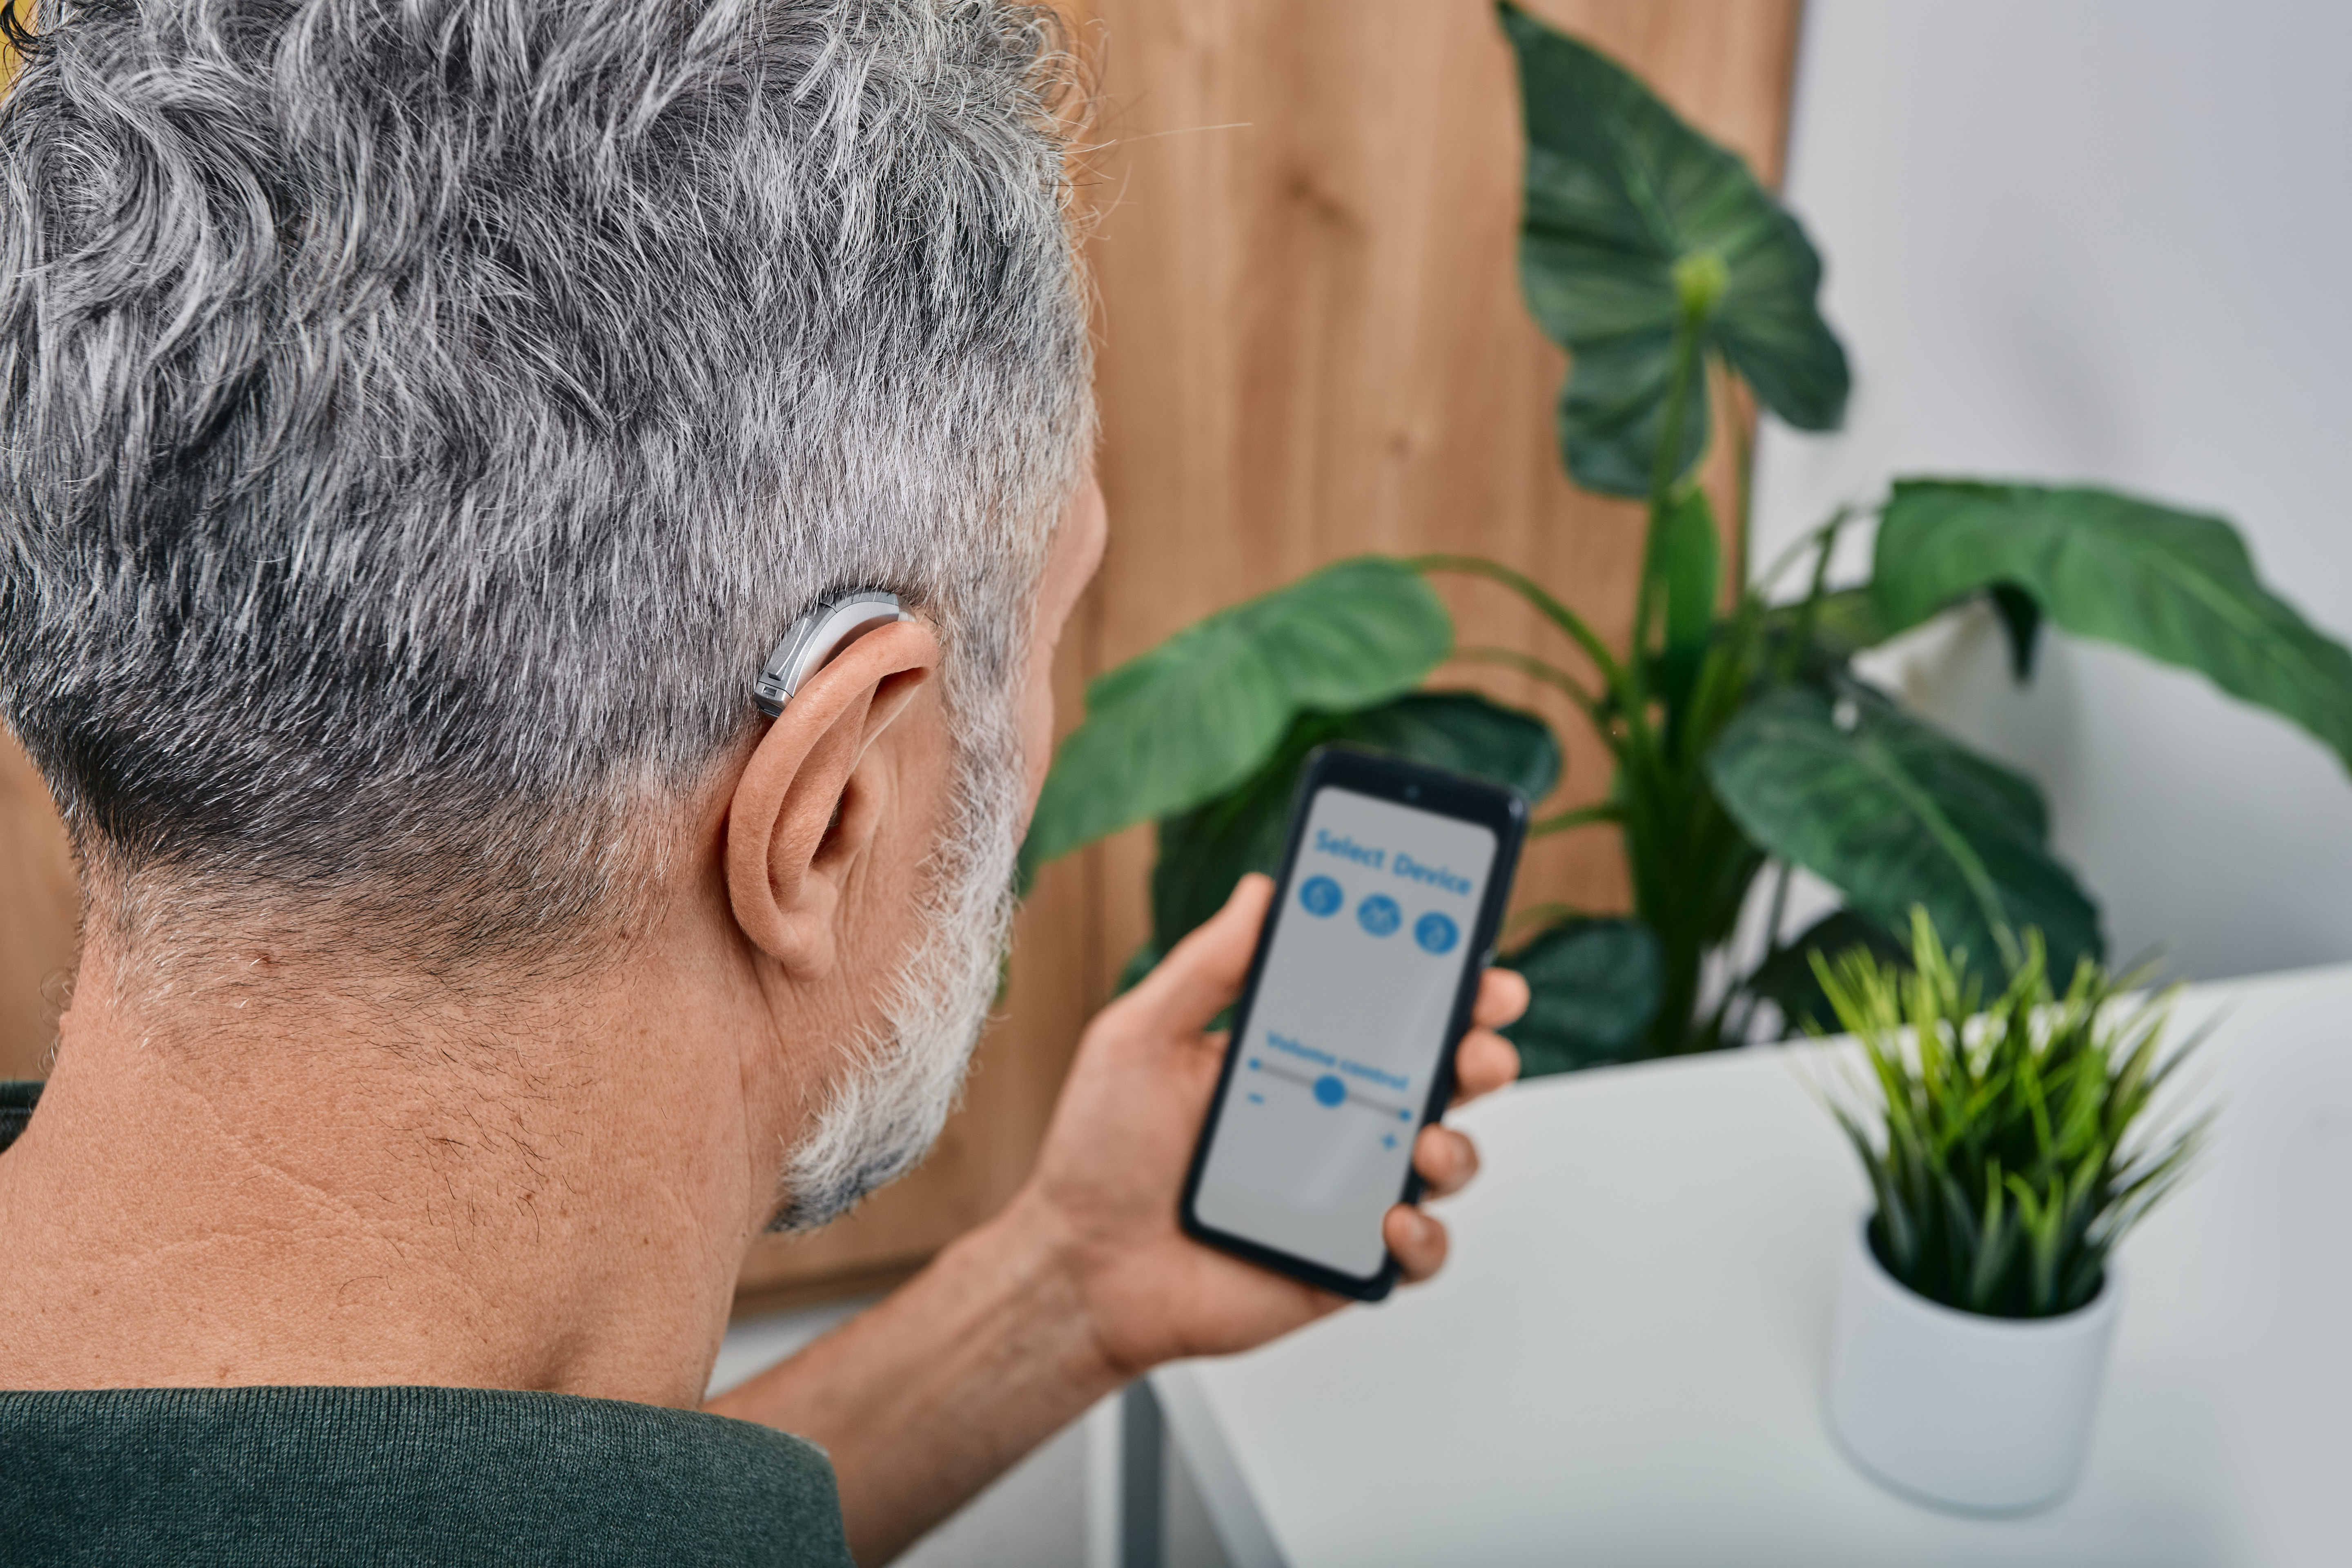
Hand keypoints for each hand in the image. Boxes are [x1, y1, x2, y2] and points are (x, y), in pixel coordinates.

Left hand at [1009, 873, 1526, 1379]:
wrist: (1082, 1265)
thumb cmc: (1102, 1151)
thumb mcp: (1141, 1038)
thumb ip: (1206, 967)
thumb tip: (1262, 891)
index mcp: (1296, 1053)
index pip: (1387, 1005)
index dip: (1441, 977)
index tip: (1468, 952)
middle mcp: (1334, 1116)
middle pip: (1438, 1075)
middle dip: (1479, 1049)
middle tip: (1477, 1042)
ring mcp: (1345, 1188)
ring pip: (1444, 1159)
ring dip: (1457, 1145)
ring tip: (1427, 1141)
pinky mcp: (1343, 1258)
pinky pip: (1416, 1252)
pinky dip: (1422, 1238)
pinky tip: (1389, 1220)